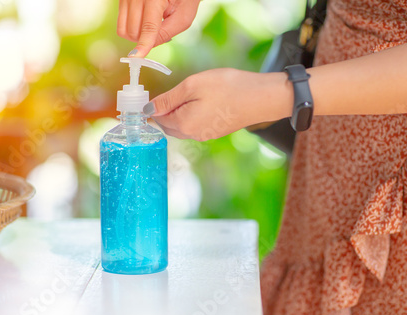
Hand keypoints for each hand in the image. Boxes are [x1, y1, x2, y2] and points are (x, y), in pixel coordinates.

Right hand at [117, 0, 200, 57]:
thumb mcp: (184, 15)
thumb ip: (167, 32)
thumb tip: (149, 47)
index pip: (148, 26)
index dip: (144, 44)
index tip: (136, 57)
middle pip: (133, 31)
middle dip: (145, 38)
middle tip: (160, 29)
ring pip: (124, 30)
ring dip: (138, 34)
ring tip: (152, 23)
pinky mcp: (122, 1)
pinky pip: (121, 24)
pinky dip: (133, 27)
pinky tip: (144, 19)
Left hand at [146, 68, 292, 140]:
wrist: (260, 98)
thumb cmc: (227, 88)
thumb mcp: (192, 86)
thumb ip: (168, 99)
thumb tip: (149, 109)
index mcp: (183, 124)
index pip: (157, 119)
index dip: (150, 108)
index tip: (146, 98)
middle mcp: (192, 135)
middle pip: (167, 126)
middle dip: (161, 113)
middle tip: (162, 95)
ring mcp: (205, 135)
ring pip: (180, 127)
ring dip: (175, 115)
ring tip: (179, 97)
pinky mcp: (214, 132)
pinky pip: (193, 126)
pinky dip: (188, 116)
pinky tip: (196, 102)